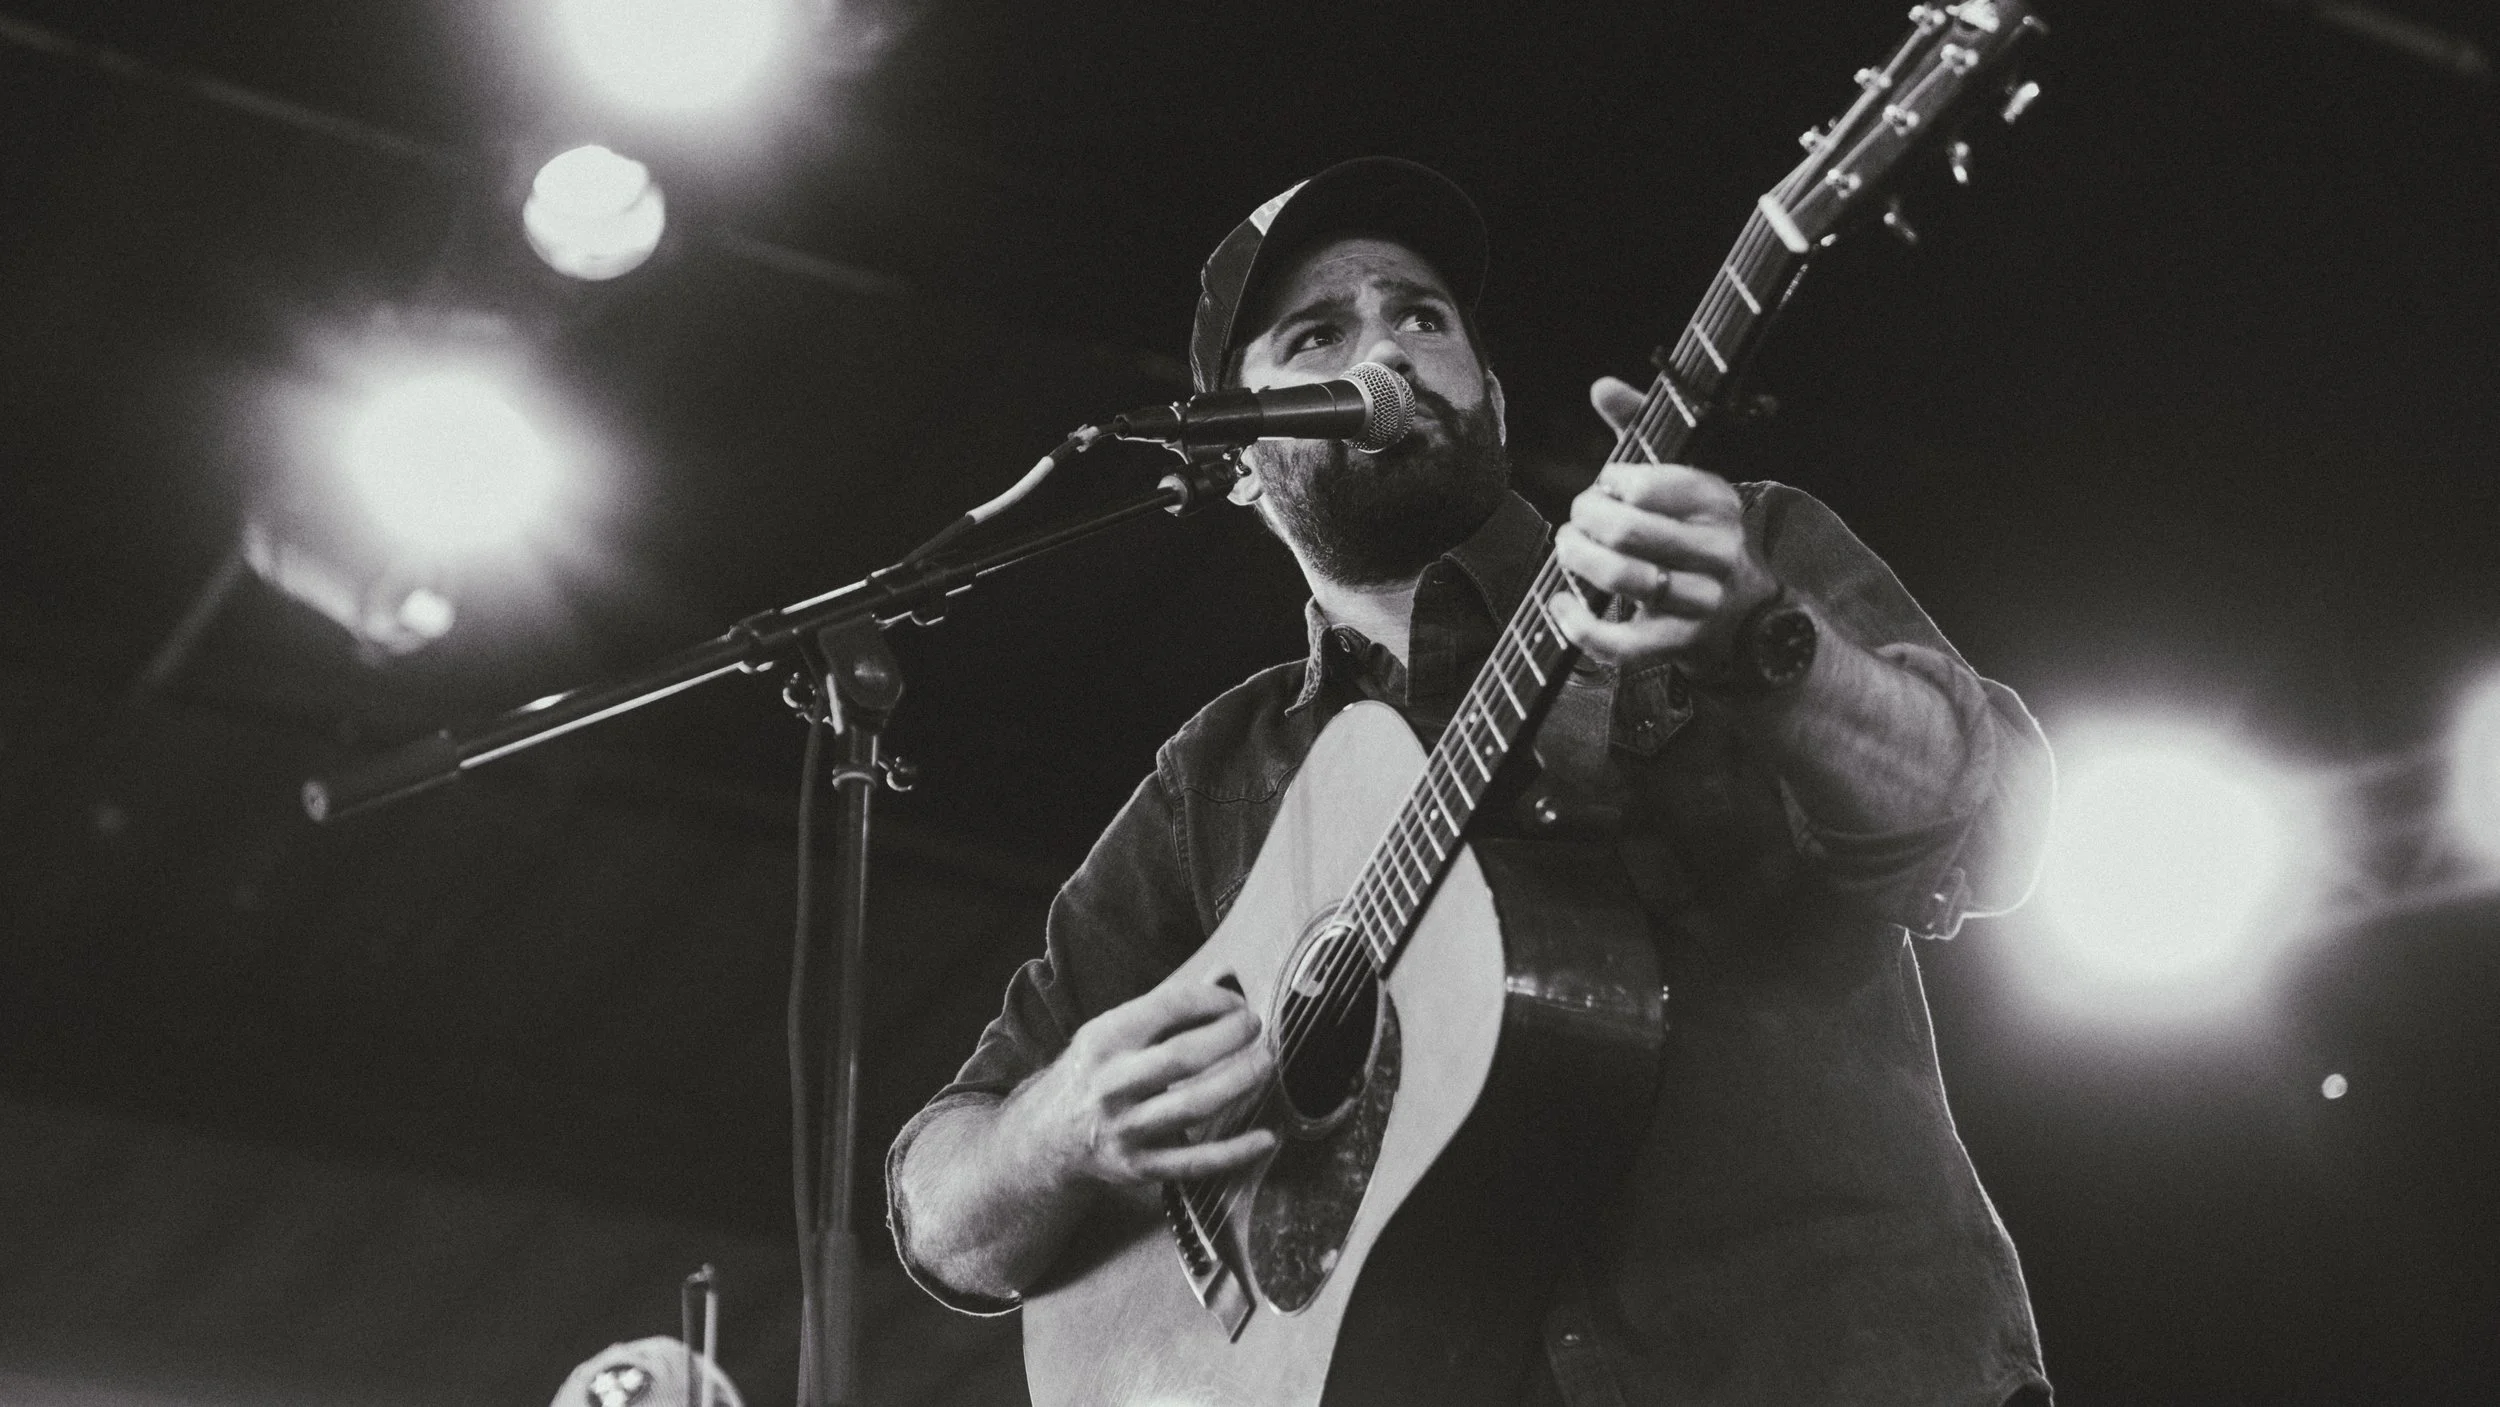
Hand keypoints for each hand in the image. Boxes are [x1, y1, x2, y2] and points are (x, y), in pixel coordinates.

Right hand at [1013, 972, 1277, 1187]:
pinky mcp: (1139, 1167)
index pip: (1168, 1007)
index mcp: (1105, 1039)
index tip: (1238, 1004)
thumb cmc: (1094, 1074)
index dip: (1213, 1000)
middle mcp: (1112, 1083)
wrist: (1047, 1137)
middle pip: (1183, 1057)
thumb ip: (1160, 1014)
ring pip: (1193, 1106)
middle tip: (1256, 1029)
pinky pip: (1195, 1162)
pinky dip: (1236, 1151)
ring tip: (1265, 1065)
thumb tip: (1224, 988)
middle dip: (1230, 1038)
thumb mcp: (1109, 1033)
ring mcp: (1126, 1128)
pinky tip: (1267, 1138)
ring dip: (1239, 1083)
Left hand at [1548, 375, 1779, 671]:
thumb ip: (1640, 426)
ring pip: (1622, 578)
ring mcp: (1699, 602)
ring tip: (1569, 549)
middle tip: (1578, 519)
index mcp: (1718, 502)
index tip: (1609, 485)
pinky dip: (1578, 624)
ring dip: (1576, 560)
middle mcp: (1718, 552)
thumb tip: (1602, 386)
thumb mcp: (1678, 475)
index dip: (1613, 482)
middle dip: (1584, 518)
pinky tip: (1560, 603)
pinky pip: (1619, 642)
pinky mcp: (1675, 644)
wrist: (1738, 613)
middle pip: (1627, 530)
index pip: (1650, 483)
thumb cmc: (1690, 532)